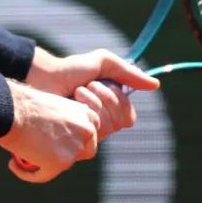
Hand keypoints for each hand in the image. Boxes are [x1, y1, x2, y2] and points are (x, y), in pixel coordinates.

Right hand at [0, 81, 101, 183]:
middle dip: (67, 154)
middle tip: (44, 152)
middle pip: (84, 151)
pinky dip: (28, 174)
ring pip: (62, 165)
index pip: (90, 133)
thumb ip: (63, 118)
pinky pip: (43, 175)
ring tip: (20, 158)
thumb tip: (58, 133)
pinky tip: (14, 166)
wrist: (11, 109)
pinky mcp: (60, 163)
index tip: (56, 140)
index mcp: (84, 113)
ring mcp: (74, 148)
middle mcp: (85, 131)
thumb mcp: (52, 103)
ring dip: (45, 164)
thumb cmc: (23, 101)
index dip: (75, 140)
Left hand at [25, 48, 160, 140]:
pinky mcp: (74, 138)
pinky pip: (93, 133)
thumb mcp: (103, 64)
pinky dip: (85, 113)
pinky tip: (72, 104)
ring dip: (94, 103)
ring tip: (76, 93)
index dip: (120, 101)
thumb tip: (156, 85)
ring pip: (108, 127)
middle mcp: (100, 123)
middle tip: (87, 86)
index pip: (128, 117)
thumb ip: (129, 73)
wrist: (44, 76)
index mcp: (109, 108)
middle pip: (119, 122)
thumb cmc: (70, 69)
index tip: (104, 83)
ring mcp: (86, 132)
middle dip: (105, 99)